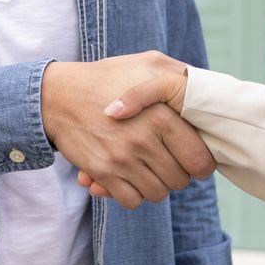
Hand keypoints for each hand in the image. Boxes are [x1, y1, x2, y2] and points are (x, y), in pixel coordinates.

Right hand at [42, 53, 212, 208]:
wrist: (58, 95)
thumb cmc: (107, 77)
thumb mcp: (148, 63)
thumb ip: (180, 74)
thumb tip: (206, 88)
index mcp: (163, 116)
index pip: (200, 160)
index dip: (201, 164)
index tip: (194, 161)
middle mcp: (144, 140)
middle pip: (180, 180)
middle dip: (177, 174)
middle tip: (166, 161)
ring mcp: (122, 159)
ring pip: (158, 193)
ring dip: (155, 185)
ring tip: (147, 168)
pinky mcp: (102, 173)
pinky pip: (132, 201)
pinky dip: (132, 194)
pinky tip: (128, 177)